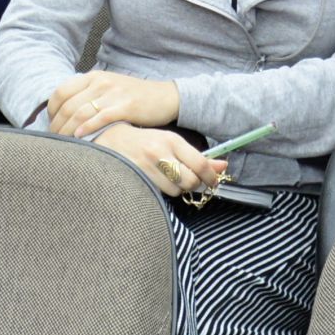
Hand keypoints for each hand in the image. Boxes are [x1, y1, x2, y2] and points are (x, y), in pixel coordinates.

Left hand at [45, 71, 180, 138]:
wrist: (164, 97)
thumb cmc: (133, 96)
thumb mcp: (108, 88)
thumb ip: (88, 95)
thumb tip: (65, 112)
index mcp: (93, 77)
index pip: (61, 91)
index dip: (51, 110)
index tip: (51, 124)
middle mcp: (100, 82)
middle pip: (68, 105)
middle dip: (57, 125)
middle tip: (54, 139)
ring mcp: (113, 94)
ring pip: (80, 113)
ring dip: (68, 130)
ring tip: (63, 142)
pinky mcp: (126, 107)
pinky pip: (101, 118)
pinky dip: (87, 128)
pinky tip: (80, 137)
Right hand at [95, 124, 222, 202]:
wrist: (111, 140)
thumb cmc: (146, 141)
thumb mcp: (173, 142)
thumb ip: (198, 156)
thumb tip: (223, 167)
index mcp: (172, 140)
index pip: (201, 164)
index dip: (211, 177)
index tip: (214, 181)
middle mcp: (160, 153)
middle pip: (190, 181)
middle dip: (194, 184)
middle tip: (190, 179)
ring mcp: (146, 167)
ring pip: (176, 191)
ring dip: (177, 188)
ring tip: (168, 178)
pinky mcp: (137, 179)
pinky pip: (160, 194)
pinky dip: (163, 191)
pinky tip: (157, 181)